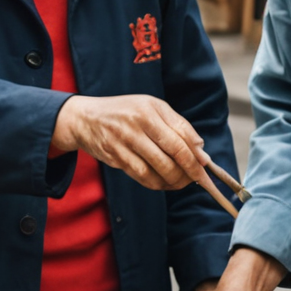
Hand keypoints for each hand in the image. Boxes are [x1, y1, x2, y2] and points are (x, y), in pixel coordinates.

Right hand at [51, 93, 214, 191]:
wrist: (85, 119)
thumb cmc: (125, 112)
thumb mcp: (151, 107)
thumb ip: (177, 125)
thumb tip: (200, 150)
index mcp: (148, 110)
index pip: (179, 137)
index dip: (195, 155)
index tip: (205, 166)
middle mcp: (135, 126)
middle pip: (170, 155)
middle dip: (188, 171)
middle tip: (197, 179)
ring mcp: (123, 143)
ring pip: (156, 170)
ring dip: (174, 181)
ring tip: (182, 182)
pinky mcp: (115, 158)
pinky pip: (141, 177)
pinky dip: (157, 184)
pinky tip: (164, 183)